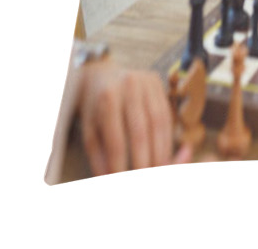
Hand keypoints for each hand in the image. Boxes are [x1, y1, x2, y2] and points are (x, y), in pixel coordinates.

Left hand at [77, 58, 173, 175]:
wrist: (102, 75)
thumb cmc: (94, 109)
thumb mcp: (90, 131)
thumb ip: (99, 157)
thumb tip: (111, 180)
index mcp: (107, 98)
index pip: (116, 138)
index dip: (120, 164)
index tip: (123, 181)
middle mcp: (129, 85)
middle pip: (141, 131)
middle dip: (145, 159)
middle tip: (146, 179)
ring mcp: (146, 81)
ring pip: (159, 122)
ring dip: (161, 150)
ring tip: (159, 169)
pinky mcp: (158, 82)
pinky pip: (167, 113)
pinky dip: (167, 136)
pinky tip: (165, 152)